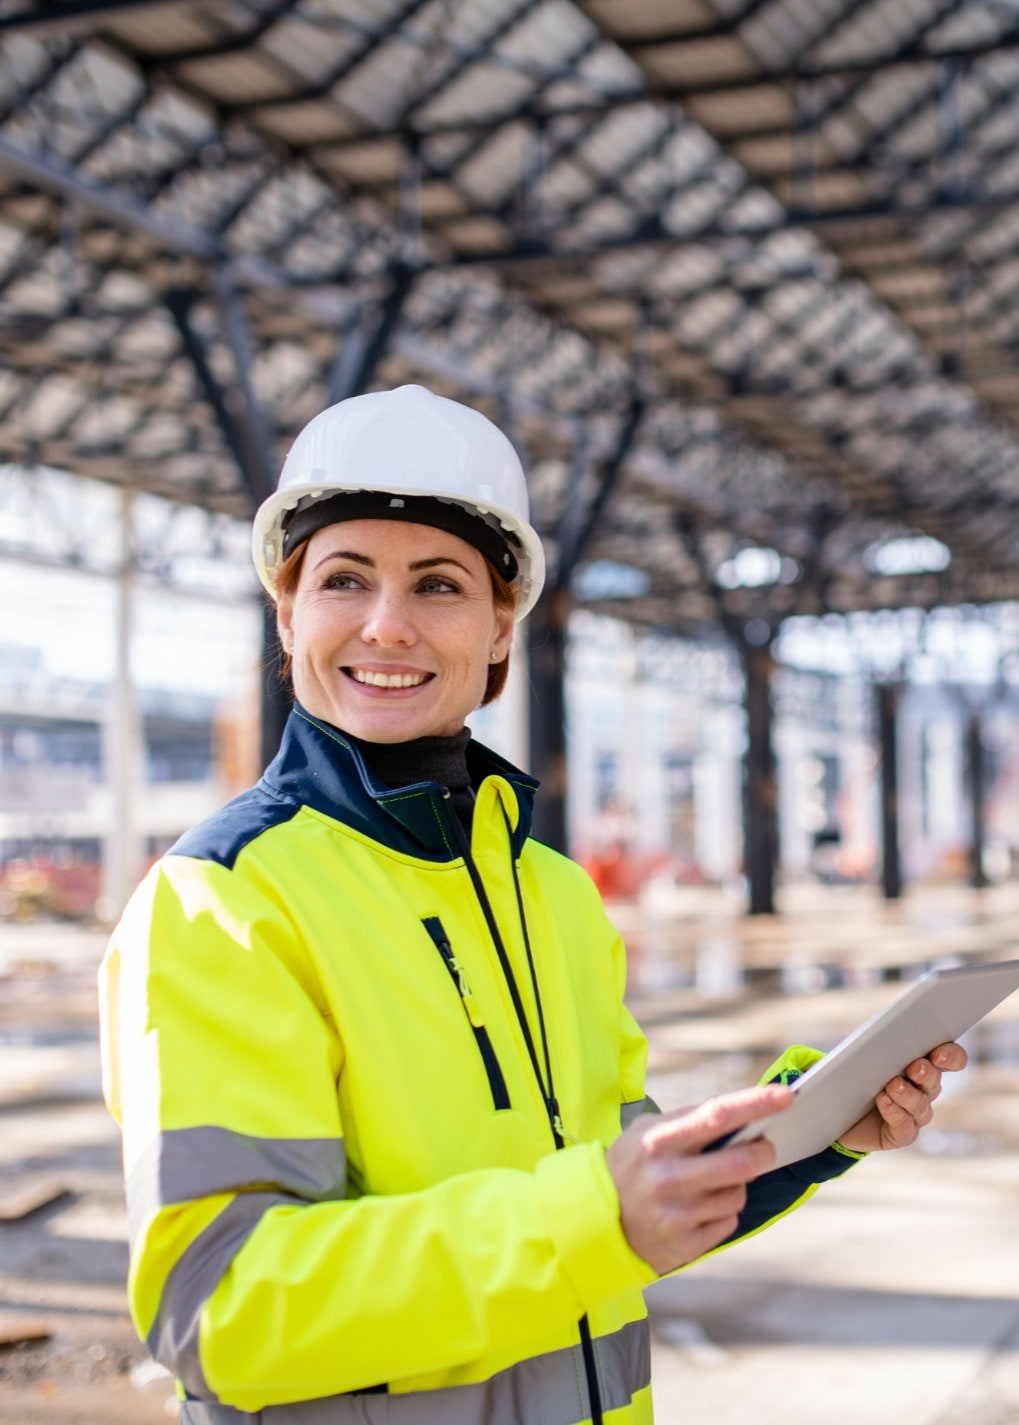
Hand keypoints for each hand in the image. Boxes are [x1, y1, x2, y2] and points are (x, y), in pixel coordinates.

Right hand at [606, 1084, 792, 1275]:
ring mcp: (677, 1215)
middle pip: (740, 1162)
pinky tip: (698, 1209)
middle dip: (763, 1153)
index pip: (717, 1115)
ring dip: (737, 1185)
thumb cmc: (632, 1166)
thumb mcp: (646, 1133)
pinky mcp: (685, 1246)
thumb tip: (744, 1114)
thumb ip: (690, 1122)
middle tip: (764, 1147)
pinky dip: (722, 1212)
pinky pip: (728, 1222)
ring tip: (711, 1182)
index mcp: (658, 1141)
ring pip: (738, 1195)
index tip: (786, 1096)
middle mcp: (668, 1178)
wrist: (595, 1221)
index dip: (755, 1104)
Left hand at [835, 1041, 967, 1153]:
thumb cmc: (855, 1075)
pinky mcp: (903, 1133)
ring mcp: (916, 1114)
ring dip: (908, 1094)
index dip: (950, 1055)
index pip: (950, 1057)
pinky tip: (884, 1101)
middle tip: (916, 1067)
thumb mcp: (865, 1054)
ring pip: (920, 1104)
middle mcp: (925, 1089)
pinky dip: (894, 1112)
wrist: (838, 1112)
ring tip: (894, 1085)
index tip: (940, 1052)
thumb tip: (880, 1034)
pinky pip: (905, 1125)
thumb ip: (879, 1045)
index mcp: (923, 1063)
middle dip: (927, 1073)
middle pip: (934, 1080)